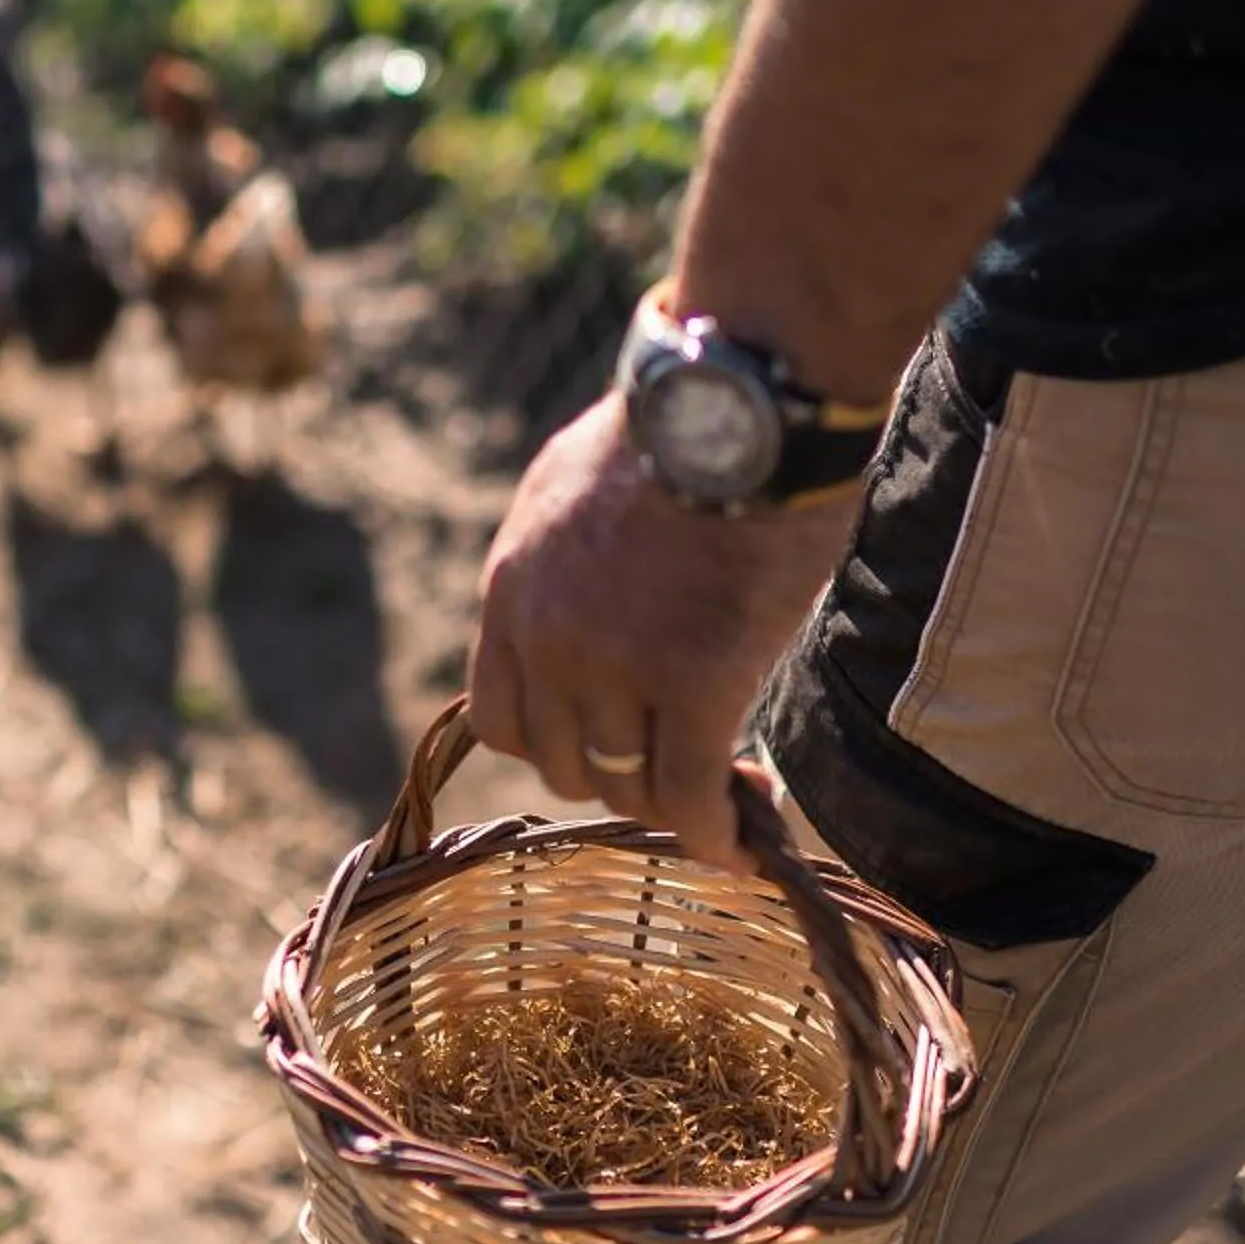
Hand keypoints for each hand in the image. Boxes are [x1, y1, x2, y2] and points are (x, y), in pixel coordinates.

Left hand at [467, 397, 859, 866]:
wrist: (740, 400)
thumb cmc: (674, 428)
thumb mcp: (566, 486)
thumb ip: (555, 562)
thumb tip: (569, 601)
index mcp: (509, 591)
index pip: (499, 718)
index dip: (555, 744)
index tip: (605, 744)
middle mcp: (547, 637)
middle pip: (563, 762)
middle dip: (618, 776)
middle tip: (681, 769)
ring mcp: (615, 665)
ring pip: (628, 784)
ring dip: (676, 803)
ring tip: (726, 802)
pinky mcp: (694, 681)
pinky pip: (690, 789)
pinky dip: (716, 830)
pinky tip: (745, 842)